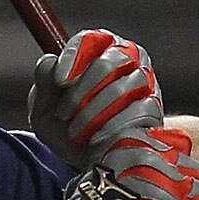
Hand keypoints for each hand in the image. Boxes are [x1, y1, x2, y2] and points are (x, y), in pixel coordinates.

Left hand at [27, 27, 162, 152]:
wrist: (90, 160)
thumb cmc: (67, 126)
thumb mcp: (44, 108)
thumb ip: (44, 83)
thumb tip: (49, 62)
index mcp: (99, 49)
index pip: (92, 39)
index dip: (75, 57)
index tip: (60, 80)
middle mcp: (127, 59)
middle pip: (111, 60)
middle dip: (83, 89)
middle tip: (64, 112)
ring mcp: (145, 82)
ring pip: (124, 87)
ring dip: (93, 113)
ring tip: (75, 131)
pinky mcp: (154, 109)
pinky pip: (137, 112)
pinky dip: (111, 127)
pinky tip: (96, 138)